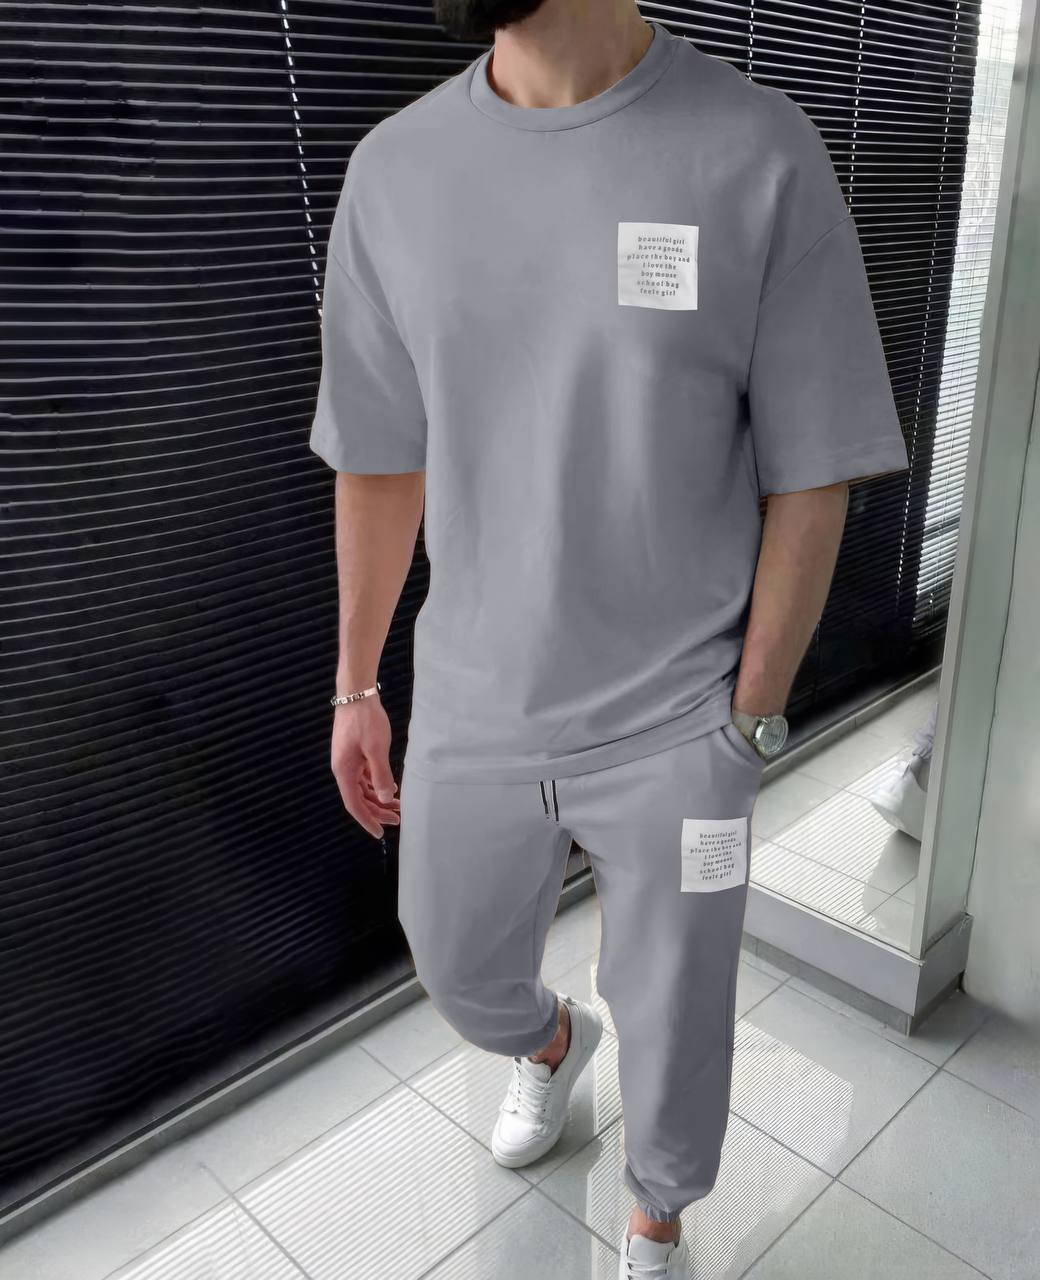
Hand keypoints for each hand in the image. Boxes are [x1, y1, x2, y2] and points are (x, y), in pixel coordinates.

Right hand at [330, 697, 400, 837]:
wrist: (356, 694)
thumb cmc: (365, 720)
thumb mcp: (376, 749)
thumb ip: (380, 775)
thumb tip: (385, 798)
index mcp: (344, 771)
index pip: (354, 804)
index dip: (367, 820)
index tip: (380, 833)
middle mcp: (343, 769)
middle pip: (359, 798)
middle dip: (377, 810)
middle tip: (398, 819)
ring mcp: (348, 761)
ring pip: (363, 787)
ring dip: (379, 797)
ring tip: (398, 805)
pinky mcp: (353, 753)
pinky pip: (364, 776)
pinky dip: (376, 784)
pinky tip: (390, 786)